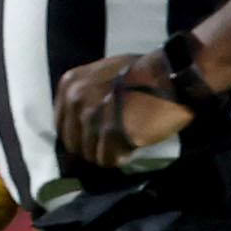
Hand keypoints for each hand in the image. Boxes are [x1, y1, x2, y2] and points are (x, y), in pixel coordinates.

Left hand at [53, 54, 193, 169]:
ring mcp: (91, 117)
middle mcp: (75, 100)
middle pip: (73, 142)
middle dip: (92, 146)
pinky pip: (107, 158)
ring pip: (89, 153)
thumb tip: (80, 119)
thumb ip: (86, 93)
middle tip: (112, 144)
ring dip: (108, 152)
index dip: (79, 134)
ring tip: (126, 142)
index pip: (61, 124)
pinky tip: (132, 147)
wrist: (169, 75)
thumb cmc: (142, 72)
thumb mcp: (102, 73)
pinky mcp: (110, 132)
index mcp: (70, 85)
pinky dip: (120, 157)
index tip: (95, 137)